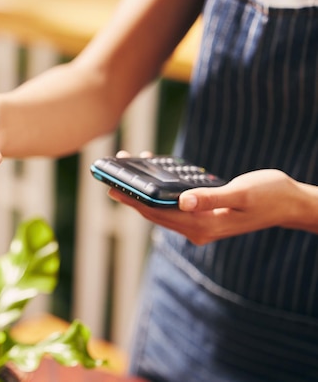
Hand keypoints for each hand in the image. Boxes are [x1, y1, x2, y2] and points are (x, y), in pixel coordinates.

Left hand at [109, 169, 305, 244]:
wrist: (288, 204)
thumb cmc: (269, 195)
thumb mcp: (242, 193)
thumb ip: (211, 197)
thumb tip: (183, 200)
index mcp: (204, 225)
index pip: (159, 213)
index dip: (134, 201)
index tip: (113, 188)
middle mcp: (197, 229)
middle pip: (155, 213)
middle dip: (132, 194)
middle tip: (111, 177)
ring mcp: (199, 224)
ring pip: (162, 209)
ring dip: (144, 192)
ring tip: (128, 170)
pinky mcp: (202, 216)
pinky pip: (173, 205)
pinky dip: (160, 192)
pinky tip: (154, 174)